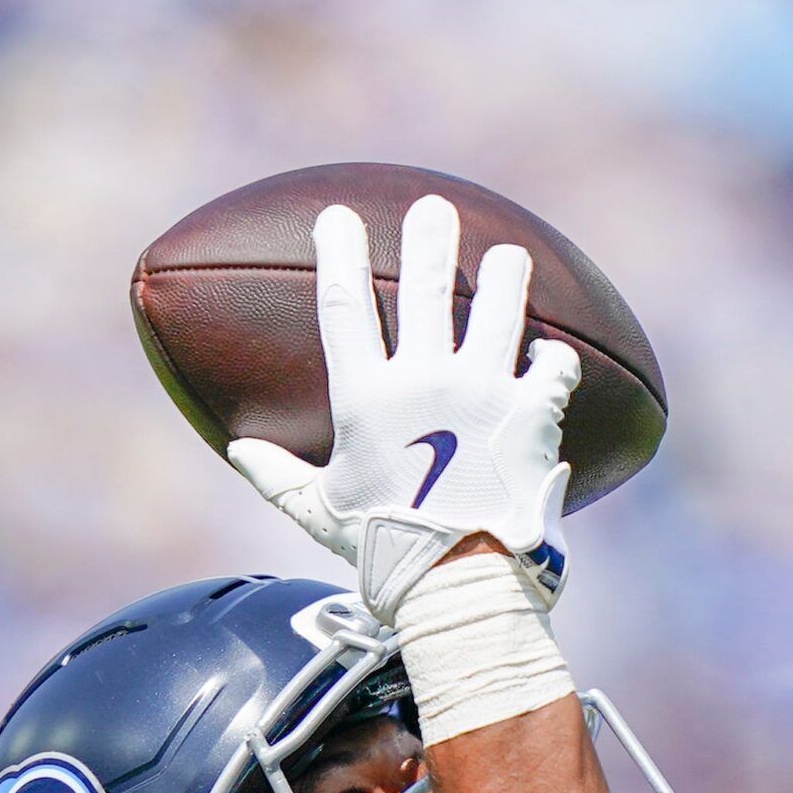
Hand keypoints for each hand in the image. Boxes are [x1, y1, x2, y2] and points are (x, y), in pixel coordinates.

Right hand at [227, 194, 579, 623]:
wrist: (460, 583)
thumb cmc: (387, 550)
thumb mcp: (321, 513)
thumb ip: (278, 476)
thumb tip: (238, 451)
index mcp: (368, 398)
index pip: (345, 305)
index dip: (339, 253)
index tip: (338, 217)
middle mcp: (426, 381)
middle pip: (426, 286)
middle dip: (430, 238)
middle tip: (434, 208)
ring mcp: (484, 392)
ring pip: (500, 309)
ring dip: (506, 277)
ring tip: (510, 257)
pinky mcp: (532, 414)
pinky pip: (552, 368)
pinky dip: (554, 359)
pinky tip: (552, 354)